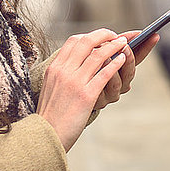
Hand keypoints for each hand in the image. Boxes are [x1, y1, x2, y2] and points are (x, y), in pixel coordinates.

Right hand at [36, 29, 128, 149]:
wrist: (45, 135)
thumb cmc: (50, 115)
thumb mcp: (51, 88)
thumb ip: (61, 74)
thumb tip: (76, 64)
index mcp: (54, 68)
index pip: (73, 41)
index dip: (89, 35)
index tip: (100, 36)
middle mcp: (63, 71)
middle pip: (86, 42)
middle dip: (104, 35)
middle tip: (115, 35)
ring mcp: (74, 82)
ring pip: (98, 55)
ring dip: (114, 46)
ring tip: (124, 44)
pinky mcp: (86, 95)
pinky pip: (104, 74)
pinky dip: (116, 63)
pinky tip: (122, 60)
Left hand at [90, 29, 161, 110]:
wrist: (72, 95)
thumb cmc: (90, 68)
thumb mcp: (103, 53)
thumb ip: (115, 43)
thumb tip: (134, 32)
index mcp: (124, 70)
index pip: (140, 57)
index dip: (147, 47)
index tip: (153, 36)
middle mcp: (121, 84)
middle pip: (130, 73)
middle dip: (129, 58)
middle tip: (125, 46)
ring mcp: (110, 94)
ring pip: (116, 84)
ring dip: (112, 69)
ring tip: (106, 58)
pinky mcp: (96, 101)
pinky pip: (99, 91)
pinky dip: (97, 80)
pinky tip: (92, 70)